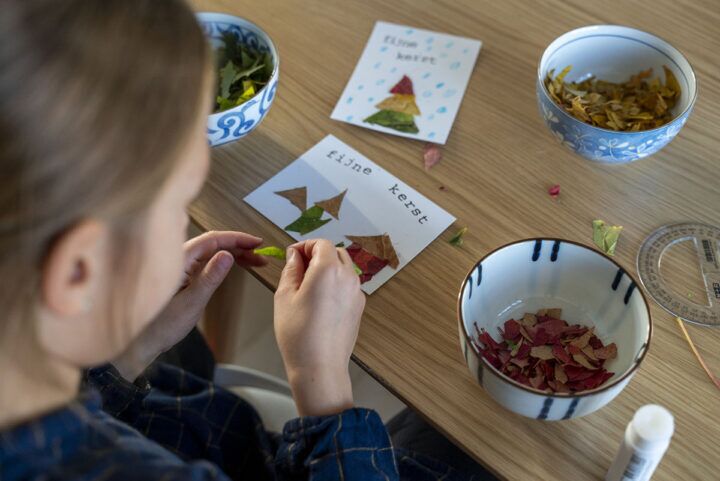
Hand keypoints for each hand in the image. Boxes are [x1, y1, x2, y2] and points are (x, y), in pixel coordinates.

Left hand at [113, 231, 265, 379]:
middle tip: (261, 255)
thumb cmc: (162, 325)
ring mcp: (182, 267)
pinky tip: (237, 267)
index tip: (257, 242)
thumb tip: (227, 255)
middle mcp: (180, 259)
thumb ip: (209, 277)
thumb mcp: (192, 302)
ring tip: (256, 262)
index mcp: (179, 260)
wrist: (143, 342)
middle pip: (214, 244)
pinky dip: (225, 262)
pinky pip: (208, 262)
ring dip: (235, 254)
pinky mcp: (184, 276)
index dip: (237, 238)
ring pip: (213, 253)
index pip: (212, 240)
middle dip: (239, 246)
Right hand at [274, 239, 365, 415]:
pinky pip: (348, 285)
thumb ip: (291, 270)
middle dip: (317, 255)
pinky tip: (319, 302)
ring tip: (307, 287)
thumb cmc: (298, 334)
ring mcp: (357, 292)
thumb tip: (295, 257)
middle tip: (298, 270)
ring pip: (344, 269)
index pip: (321, 243)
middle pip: (335, 253)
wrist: (320, 366)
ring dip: (327, 269)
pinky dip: (335, 284)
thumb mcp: (284, 296)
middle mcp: (348, 277)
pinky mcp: (359, 307)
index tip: (292, 257)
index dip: (305, 246)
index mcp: (328, 270)